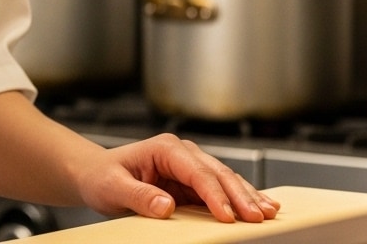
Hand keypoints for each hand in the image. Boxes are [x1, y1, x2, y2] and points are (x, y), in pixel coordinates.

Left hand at [76, 133, 280, 221]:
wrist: (97, 174)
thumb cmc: (103, 176)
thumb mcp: (114, 188)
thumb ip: (139, 195)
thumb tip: (166, 205)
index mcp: (165, 148)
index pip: (196, 171)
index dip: (214, 194)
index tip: (228, 216)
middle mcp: (182, 153)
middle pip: (217, 173)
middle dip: (240, 195)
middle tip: (259, 217)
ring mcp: (190, 167)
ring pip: (225, 179)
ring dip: (247, 195)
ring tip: (269, 212)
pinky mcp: (193, 183)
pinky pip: (221, 190)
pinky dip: (241, 198)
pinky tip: (259, 205)